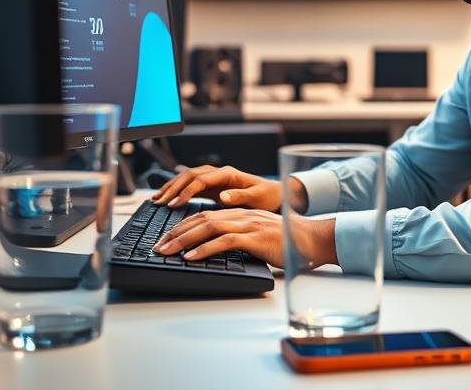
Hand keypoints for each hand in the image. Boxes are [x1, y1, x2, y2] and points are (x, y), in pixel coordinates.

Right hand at [151, 165, 295, 212]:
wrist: (274, 194)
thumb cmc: (267, 196)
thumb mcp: (257, 197)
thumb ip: (241, 196)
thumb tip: (223, 196)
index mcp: (229, 174)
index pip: (201, 179)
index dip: (187, 190)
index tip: (175, 203)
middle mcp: (219, 173)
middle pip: (190, 175)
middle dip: (173, 187)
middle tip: (159, 201)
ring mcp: (215, 179)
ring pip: (188, 178)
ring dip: (172, 187)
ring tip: (157, 199)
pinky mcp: (213, 186)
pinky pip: (191, 185)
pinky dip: (177, 190)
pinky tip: (166, 198)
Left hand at [152, 208, 335, 268]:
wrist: (311, 240)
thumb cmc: (287, 242)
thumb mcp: (258, 235)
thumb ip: (239, 237)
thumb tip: (215, 248)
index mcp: (240, 213)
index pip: (205, 216)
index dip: (182, 226)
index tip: (166, 238)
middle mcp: (241, 215)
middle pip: (201, 219)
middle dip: (176, 232)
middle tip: (159, 246)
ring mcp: (248, 224)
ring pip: (208, 227)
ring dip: (184, 240)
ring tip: (167, 251)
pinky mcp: (255, 237)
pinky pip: (224, 241)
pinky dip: (205, 248)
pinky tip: (191, 256)